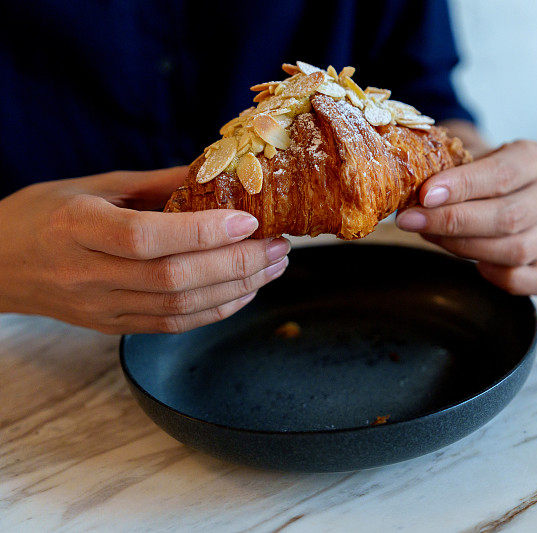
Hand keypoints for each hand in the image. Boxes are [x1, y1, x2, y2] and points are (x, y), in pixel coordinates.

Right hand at [0, 168, 289, 332]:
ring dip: (237, 288)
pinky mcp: (114, 327)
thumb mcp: (92, 185)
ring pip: (181, 308)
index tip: (248, 220)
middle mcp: (87, 275)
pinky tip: (246, 290)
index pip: (145, 238)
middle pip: (173, 279)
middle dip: (237, 263)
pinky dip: (217, 310)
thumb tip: (217, 172)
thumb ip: (155, 183)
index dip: (201, 232)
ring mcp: (101, 308)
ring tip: (273, 265)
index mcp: (76, 229)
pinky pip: (174, 325)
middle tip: (279, 245)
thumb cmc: (43, 216)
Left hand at [396, 140, 536, 294]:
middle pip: (509, 216)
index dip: (462, 186)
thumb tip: (413, 193)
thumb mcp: (462, 156)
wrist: (491, 182)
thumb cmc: (473, 170)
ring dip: (466, 248)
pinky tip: (476, 266)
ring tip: (431, 236)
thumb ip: (445, 170)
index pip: (502, 174)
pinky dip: (504, 277)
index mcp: (535, 158)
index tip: (425, 194)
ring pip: (517, 250)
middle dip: (454, 222)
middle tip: (412, 220)